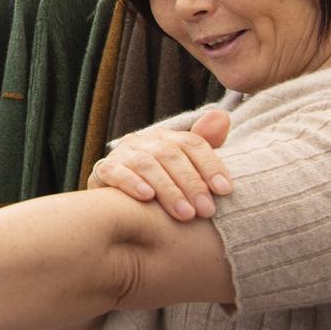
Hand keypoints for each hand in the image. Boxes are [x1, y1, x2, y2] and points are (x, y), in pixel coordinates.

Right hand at [88, 110, 232, 221]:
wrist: (116, 206)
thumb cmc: (159, 188)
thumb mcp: (185, 170)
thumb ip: (204, 148)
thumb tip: (222, 116)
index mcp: (167, 138)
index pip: (192, 144)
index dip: (210, 165)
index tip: (226, 190)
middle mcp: (144, 141)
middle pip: (171, 154)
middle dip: (192, 183)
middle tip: (207, 210)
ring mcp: (123, 154)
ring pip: (147, 164)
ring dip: (168, 189)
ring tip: (185, 214)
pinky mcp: (104, 170)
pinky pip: (117, 172)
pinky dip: (132, 183)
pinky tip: (147, 198)